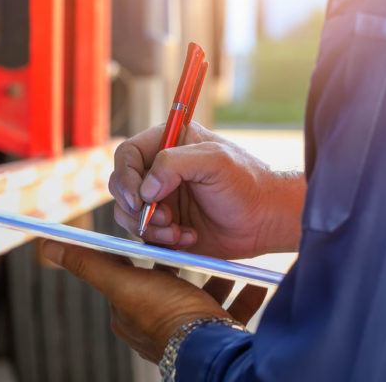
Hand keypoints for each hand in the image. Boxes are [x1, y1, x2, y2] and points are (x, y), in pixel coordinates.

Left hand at [41, 240, 267, 362]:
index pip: (132, 271)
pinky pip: (230, 312)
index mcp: (129, 312)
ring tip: (229, 259)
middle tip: (197, 238)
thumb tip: (47, 245)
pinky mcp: (215, 335)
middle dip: (185, 260)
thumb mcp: (122, 282)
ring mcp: (187, 331)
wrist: (210, 348)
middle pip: (170, 282)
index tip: (159, 227)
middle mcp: (155, 324)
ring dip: (217, 277)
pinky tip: (254, 281)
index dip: (145, 248)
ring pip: (202, 296)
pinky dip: (242, 295)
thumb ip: (88, 263)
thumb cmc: (164, 314)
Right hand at [109, 123, 304, 258]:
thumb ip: (175, 163)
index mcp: (169, 143)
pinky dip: (161, 241)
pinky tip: (189, 238)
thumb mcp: (215, 161)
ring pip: (128, 214)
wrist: (265, 221)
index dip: (126, 177)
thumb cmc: (247, 184)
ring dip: (149, 228)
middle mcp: (159, 170)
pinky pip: (144, 235)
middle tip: (165, 217)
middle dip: (136, 207)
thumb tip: (145, 188)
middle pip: (120, 186)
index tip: (140, 199)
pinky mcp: (164, 225)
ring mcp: (160, 199)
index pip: (127, 155)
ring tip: (178, 231)